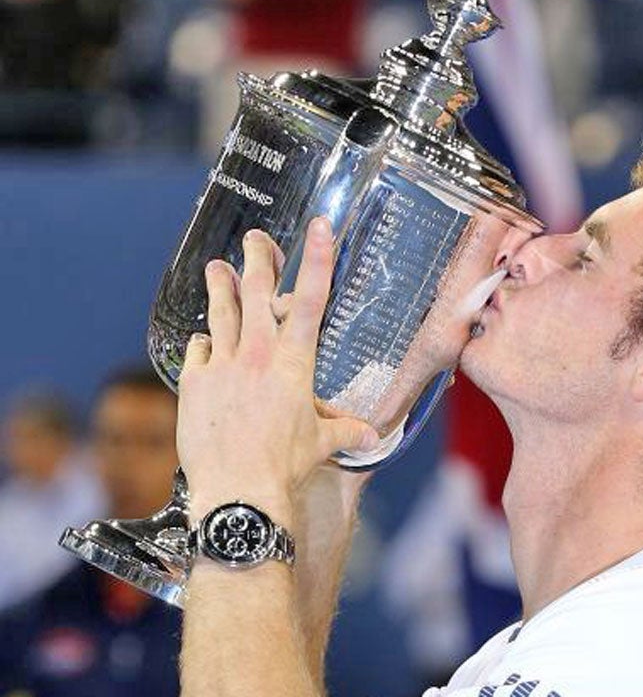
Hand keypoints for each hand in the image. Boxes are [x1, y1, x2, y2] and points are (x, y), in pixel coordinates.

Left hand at [175, 218, 377, 526]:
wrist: (237, 490)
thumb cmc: (285, 466)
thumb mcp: (321, 445)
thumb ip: (346, 432)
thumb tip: (374, 437)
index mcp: (294, 363)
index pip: (310, 300)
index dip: (317, 259)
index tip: (319, 226)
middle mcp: (257, 355)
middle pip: (256, 292)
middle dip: (257, 259)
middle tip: (256, 238)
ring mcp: (222, 366)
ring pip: (221, 313)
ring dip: (220, 285)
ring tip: (217, 266)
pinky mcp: (194, 384)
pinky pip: (198, 350)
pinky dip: (203, 340)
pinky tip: (203, 337)